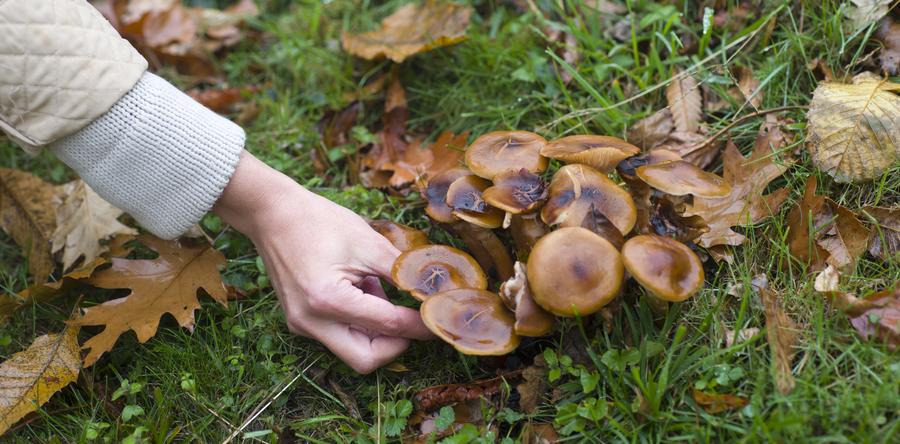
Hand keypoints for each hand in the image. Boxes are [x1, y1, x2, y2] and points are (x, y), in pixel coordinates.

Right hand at [214, 152, 432, 372]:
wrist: (272, 213)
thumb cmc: (319, 221)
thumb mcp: (368, 243)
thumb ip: (402, 272)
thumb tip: (433, 293)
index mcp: (328, 300)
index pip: (387, 326)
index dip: (419, 324)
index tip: (441, 318)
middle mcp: (311, 321)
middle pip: (366, 359)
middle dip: (396, 344)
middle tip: (414, 319)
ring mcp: (301, 325)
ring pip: (352, 350)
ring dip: (376, 331)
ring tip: (377, 289)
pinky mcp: (299, 322)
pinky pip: (337, 336)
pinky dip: (358, 322)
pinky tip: (359, 289)